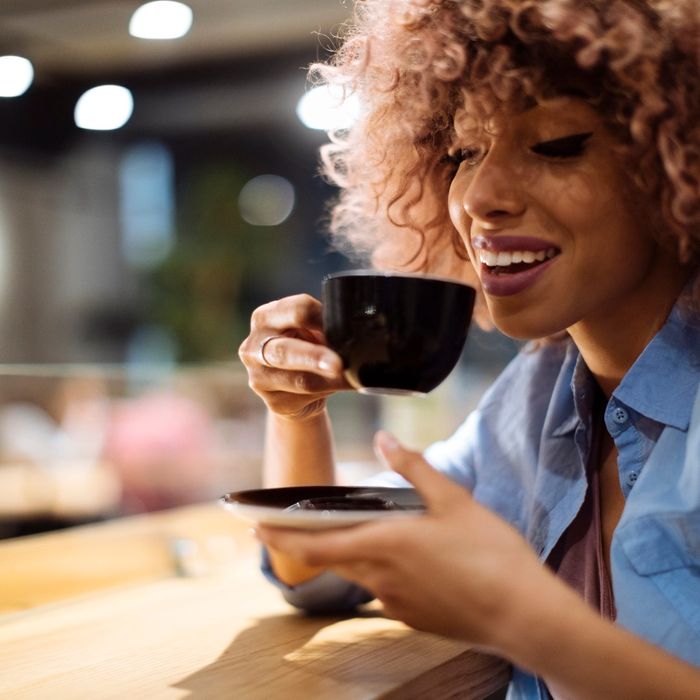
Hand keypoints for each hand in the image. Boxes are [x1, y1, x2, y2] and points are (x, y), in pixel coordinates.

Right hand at [238, 294, 350, 420]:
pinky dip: (330, 390)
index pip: (296, 311)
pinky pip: (308, 397)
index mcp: (265, 317)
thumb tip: (351, 337)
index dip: (323, 318)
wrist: (297, 387)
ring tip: (351, 377)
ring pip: (300, 380)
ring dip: (330, 379)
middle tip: (338, 364)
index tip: (345, 324)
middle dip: (315, 357)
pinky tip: (342, 385)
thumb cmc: (308, 347)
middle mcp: (253, 346)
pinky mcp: (274, 402)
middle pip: (286, 350)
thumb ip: (326, 328)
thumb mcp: (314, 331)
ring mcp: (259, 377)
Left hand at [257, 431, 565, 649]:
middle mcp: (380, 577)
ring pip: (360, 573)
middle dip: (306, 543)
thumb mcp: (453, 499)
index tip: (256, 528)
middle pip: (331, 558)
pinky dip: (383, 572)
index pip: (316, 541)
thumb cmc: (490, 553)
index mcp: (384, 543)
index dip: (281, 536)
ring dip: (350, 555)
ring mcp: (396, 603)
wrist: (523, 614)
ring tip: (367, 536)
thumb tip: (384, 438)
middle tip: (292, 528)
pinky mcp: (414, 618)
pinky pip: (386, 591)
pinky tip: (414, 563)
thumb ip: (413, 467)